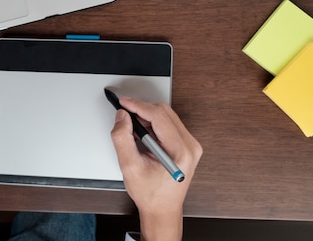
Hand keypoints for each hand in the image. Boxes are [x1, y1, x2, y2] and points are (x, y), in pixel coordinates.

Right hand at [111, 99, 201, 240]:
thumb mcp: (130, 167)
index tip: (123, 102)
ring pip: (166, 116)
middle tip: (123, 115)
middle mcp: (190, 146)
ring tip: (131, 128)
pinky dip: (152, 124)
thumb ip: (122, 139)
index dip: (138, 106)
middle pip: (164, 112)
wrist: (162, 210)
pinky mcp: (186, 145)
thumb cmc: (151, 195)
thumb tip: (122, 117)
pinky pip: (168, 124)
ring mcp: (190, 145)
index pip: (159, 117)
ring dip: (146, 117)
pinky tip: (141, 134)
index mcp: (181, 152)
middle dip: (141, 110)